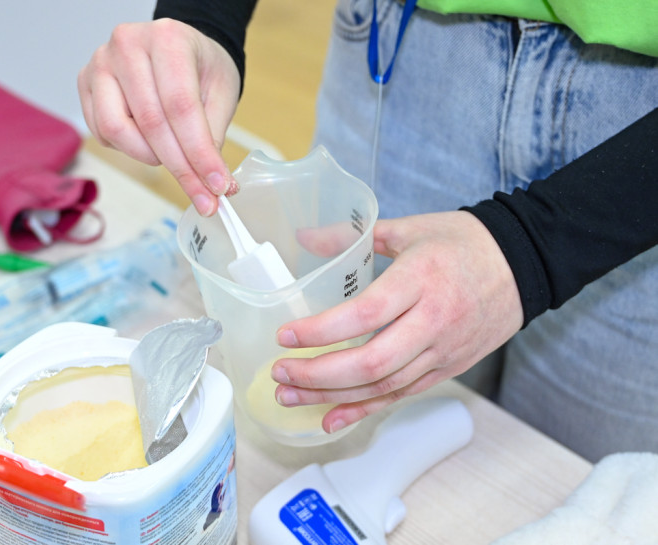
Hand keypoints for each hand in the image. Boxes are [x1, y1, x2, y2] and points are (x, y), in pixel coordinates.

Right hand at [78, 19, 240, 215]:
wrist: (178, 47)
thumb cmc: (199, 66)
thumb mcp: (221, 92)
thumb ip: (213, 136)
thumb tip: (214, 183)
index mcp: (168, 38)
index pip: (181, 107)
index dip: (199, 153)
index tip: (217, 186)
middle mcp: (127, 45)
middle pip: (150, 123)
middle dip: (180, 168)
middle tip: (204, 196)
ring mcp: (100, 63)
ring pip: (117, 130)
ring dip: (150, 157)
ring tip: (174, 156)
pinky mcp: (85, 83)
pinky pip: (102, 132)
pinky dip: (129, 148)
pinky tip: (149, 142)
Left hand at [272, 211, 523, 432]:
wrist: (524, 265)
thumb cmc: (463, 242)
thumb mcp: (409, 229)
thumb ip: (353, 237)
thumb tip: (304, 239)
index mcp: (420, 279)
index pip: (364, 314)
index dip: (321, 331)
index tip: (286, 336)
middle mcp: (432, 321)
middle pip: (371, 362)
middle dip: (318, 374)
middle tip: (279, 373)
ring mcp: (442, 351)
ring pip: (383, 386)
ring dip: (332, 397)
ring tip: (290, 396)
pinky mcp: (448, 368)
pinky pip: (401, 396)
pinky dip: (364, 410)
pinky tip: (331, 417)